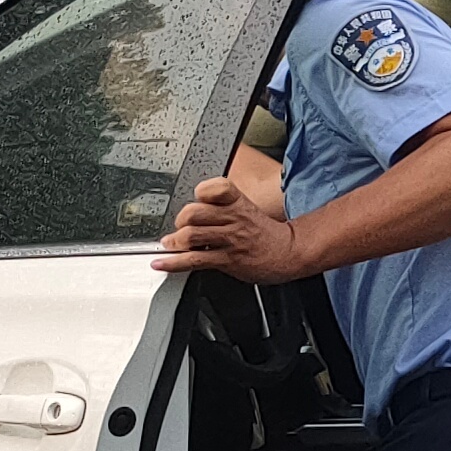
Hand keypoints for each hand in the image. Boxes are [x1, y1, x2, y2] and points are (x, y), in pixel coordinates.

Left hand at [153, 176, 311, 283]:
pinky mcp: (227, 260)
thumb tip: (191, 211)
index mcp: (238, 202)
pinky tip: (161, 263)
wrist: (288, 253)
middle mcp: (233, 219)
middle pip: (195, 212)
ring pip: (192, 235)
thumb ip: (221, 206)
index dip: (201, 191)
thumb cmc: (264, 232)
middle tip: (180, 226)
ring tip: (170, 244)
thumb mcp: (246, 209)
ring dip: (175, 241)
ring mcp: (230, 240)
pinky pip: (195, 260)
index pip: (215, 187)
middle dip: (181, 220)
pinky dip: (173, 263)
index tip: (196, 197)